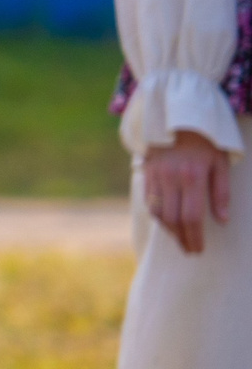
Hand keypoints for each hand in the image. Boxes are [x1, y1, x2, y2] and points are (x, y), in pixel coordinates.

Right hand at [144, 130, 233, 253]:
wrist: (177, 117)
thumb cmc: (205, 141)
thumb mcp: (220, 163)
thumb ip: (220, 193)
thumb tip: (222, 220)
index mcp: (192, 176)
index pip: (192, 216)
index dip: (195, 236)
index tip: (199, 249)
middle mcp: (171, 178)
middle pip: (173, 218)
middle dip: (182, 238)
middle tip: (190, 250)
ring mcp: (156, 176)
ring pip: (158, 212)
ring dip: (169, 230)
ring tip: (180, 239)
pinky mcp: (147, 173)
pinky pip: (149, 201)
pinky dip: (158, 216)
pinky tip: (167, 223)